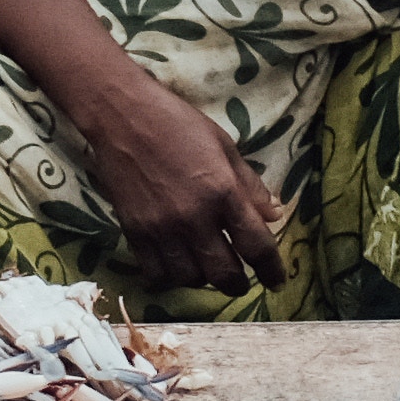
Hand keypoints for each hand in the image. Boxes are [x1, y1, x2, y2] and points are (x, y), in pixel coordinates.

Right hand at [69, 71, 287, 294]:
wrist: (122, 116)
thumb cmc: (179, 123)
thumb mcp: (224, 146)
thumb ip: (250, 185)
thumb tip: (273, 215)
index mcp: (223, 192)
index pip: (256, 246)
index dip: (272, 270)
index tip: (277, 281)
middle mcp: (193, 217)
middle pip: (223, 273)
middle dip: (238, 284)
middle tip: (241, 281)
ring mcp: (161, 228)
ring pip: (189, 278)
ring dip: (204, 280)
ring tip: (207, 269)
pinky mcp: (134, 232)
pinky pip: (155, 272)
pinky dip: (170, 276)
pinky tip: (177, 265)